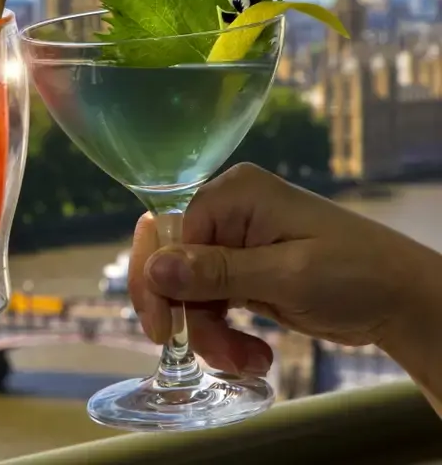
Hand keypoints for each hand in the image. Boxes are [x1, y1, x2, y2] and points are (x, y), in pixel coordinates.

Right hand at [129, 163, 438, 377]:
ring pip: (188, 290)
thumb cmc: (355, 273)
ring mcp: (234, 242)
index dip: (156, 281)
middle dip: (186, 312)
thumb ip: (217, 273)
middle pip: (172, 262)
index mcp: (233, 194)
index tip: (165, 331)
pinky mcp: (243, 271)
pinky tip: (251, 353)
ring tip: (247, 360)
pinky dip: (222, 332)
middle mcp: (227, 212)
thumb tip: (153, 267)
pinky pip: (210, 302)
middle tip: (206, 352)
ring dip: (209, 332)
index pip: (167, 232)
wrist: (403, 300)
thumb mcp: (286, 275)